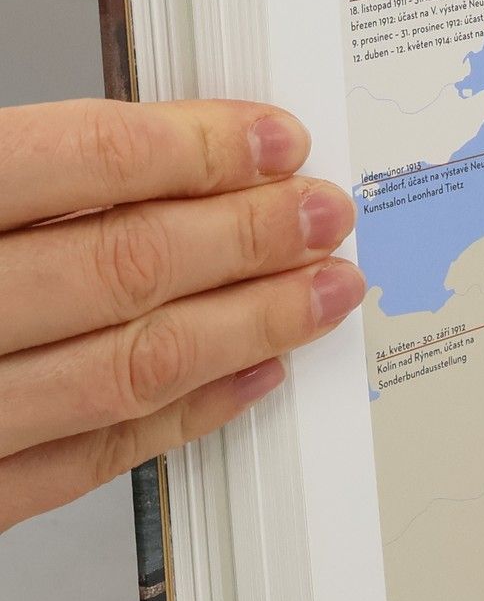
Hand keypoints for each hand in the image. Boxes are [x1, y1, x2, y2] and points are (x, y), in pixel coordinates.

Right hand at [0, 99, 363, 530]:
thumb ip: (38, 178)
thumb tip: (181, 154)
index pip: (84, 160)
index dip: (200, 148)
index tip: (279, 142)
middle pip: (125, 265)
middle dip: (251, 237)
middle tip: (328, 215)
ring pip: (129, 366)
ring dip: (249, 325)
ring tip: (326, 291)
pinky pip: (91, 458)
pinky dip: (188, 413)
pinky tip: (256, 375)